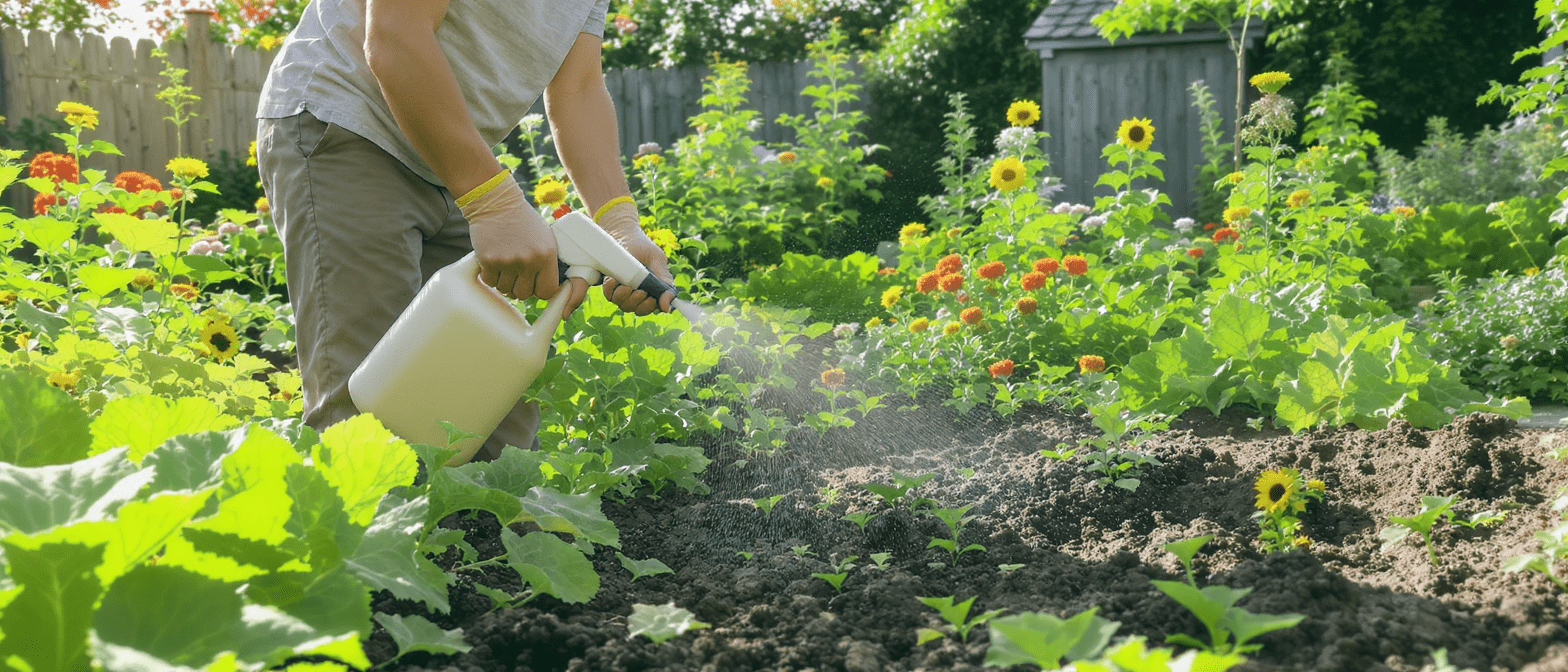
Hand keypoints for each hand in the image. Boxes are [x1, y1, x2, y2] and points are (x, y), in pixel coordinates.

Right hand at [459, 177, 588, 315]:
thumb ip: (548, 262)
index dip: (540, 290)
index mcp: (546, 255)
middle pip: (524, 294)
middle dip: (520, 287)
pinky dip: (490, 275)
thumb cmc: (523, 221)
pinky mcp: (488, 260)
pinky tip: (494, 262)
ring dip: (504, 281)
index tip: (536, 284)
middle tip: (517, 273)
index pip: (547, 292)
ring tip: (505, 264)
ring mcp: (507, 261)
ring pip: (505, 290)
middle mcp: (528, 261)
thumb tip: (549, 288)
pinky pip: (490, 282)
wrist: (497, 203)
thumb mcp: (545, 237)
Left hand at [597, 203, 674, 315]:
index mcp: (653, 288)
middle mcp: (638, 292)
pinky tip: (614, 280)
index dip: (651, 308)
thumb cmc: (642, 246)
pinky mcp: (609, 285)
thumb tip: (668, 308)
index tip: (652, 300)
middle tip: (640, 292)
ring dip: (625, 298)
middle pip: (638, 310)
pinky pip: (609, 295)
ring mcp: (623, 290)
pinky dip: (611, 290)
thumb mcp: (657, 260)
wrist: (622, 232)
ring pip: (623, 305)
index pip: (653, 308)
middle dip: (638, 304)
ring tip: (627, 286)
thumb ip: (664, 282)